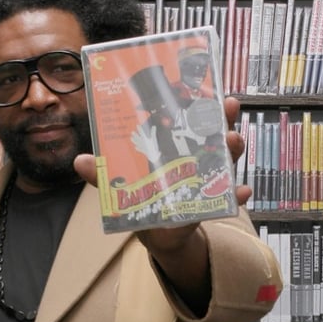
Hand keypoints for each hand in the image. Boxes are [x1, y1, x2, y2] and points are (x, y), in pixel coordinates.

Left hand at [73, 97, 251, 254]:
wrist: (159, 234)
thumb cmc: (141, 200)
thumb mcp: (120, 186)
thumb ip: (103, 174)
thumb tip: (79, 161)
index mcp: (174, 147)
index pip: (186, 120)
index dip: (197, 103)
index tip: (206, 88)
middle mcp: (196, 158)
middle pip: (212, 133)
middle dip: (221, 118)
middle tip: (226, 106)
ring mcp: (208, 179)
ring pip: (224, 159)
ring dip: (231, 150)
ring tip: (234, 140)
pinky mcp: (213, 204)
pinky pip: (230, 198)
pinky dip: (238, 196)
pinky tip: (244, 193)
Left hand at [130, 123, 162, 163]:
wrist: (153, 156)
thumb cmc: (154, 147)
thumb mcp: (154, 139)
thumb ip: (153, 132)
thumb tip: (153, 126)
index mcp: (145, 139)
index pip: (142, 133)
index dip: (139, 129)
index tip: (137, 125)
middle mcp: (142, 143)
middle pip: (137, 138)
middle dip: (135, 135)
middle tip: (132, 132)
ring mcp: (142, 147)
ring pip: (137, 143)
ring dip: (134, 141)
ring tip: (131, 138)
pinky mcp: (143, 151)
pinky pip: (139, 149)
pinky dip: (137, 148)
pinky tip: (135, 147)